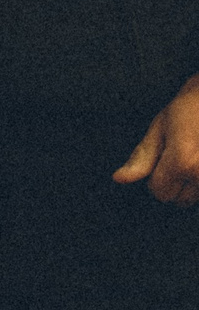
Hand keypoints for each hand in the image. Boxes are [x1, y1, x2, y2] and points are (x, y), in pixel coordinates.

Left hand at [115, 74, 198, 203]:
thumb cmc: (188, 110)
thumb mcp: (159, 129)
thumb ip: (141, 157)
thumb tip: (119, 178)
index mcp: (183, 162)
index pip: (159, 192)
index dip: (156, 176)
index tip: (164, 158)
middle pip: (178, 200)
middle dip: (176, 181)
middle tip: (183, 155)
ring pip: (195, 199)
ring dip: (193, 184)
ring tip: (195, 156)